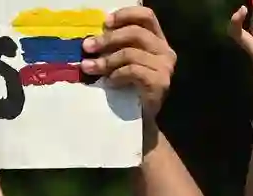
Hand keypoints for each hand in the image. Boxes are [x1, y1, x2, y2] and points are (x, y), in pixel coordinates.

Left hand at [82, 8, 175, 128]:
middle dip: (108, 38)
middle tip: (87, 46)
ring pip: (131, 52)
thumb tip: (91, 39)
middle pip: (136, 32)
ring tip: (89, 68)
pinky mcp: (160, 83)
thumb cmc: (127, 93)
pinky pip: (133, 70)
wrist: (139, 124)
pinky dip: (116, 75)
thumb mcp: (122, 65)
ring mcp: (165, 67)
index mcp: (157, 41)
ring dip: (106, 60)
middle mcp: (165, 51)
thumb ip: (116, 49)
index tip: (105, 22)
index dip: (126, 14)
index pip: (147, 16)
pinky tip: (108, 83)